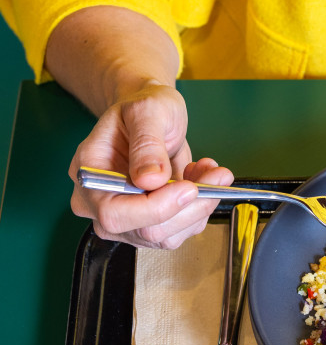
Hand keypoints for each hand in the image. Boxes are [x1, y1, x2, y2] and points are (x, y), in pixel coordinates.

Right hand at [68, 83, 233, 247]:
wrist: (153, 118)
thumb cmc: (144, 108)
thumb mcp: (146, 112)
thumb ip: (146, 144)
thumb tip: (150, 180)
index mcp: (90, 174)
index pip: (114, 213)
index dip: (156, 208)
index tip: (189, 187)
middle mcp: (102, 204)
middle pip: (147, 231)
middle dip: (190, 206)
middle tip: (218, 175)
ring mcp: (128, 219)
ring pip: (170, 236)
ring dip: (201, 206)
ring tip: (211, 171)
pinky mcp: (153, 223)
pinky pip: (182, 230)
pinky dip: (201, 207)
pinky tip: (201, 179)